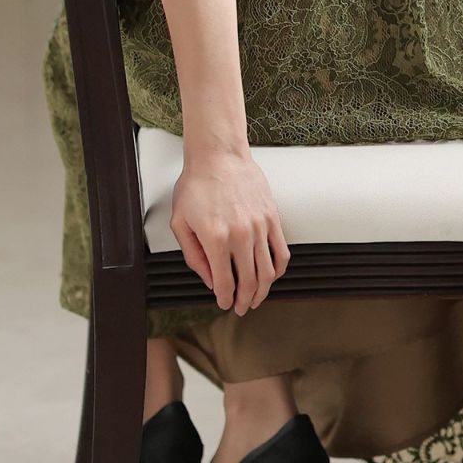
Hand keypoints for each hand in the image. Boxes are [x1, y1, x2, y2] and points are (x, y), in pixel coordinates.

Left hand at [170, 147, 290, 314]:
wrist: (218, 155)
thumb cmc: (197, 185)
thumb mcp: (180, 222)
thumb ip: (193, 256)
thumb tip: (209, 280)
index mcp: (215, 238)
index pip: (224, 283)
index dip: (225, 299)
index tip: (224, 303)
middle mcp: (240, 235)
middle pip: (249, 282)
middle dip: (244, 300)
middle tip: (241, 307)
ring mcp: (259, 226)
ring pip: (268, 271)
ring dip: (263, 290)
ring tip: (256, 297)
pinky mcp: (272, 217)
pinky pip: (281, 251)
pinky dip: (278, 269)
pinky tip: (272, 275)